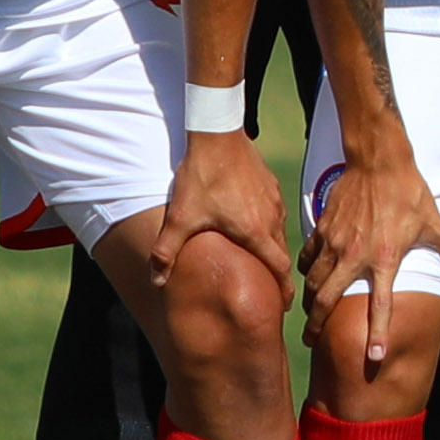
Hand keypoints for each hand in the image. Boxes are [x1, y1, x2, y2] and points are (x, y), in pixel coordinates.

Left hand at [154, 127, 288, 320]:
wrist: (218, 134)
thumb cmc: (202, 176)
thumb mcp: (180, 218)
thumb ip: (167, 252)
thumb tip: (156, 281)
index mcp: (255, 232)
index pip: (279, 269)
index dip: (283, 290)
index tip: (283, 306)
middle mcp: (271, 218)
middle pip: (282, 254)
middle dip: (279, 274)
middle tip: (272, 291)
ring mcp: (274, 201)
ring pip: (280, 233)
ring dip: (274, 249)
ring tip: (262, 260)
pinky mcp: (271, 186)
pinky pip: (276, 214)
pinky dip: (270, 227)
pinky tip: (254, 225)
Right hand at [298, 139, 439, 369]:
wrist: (379, 162)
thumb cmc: (409, 193)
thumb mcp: (435, 224)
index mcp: (385, 259)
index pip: (380, 305)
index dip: (378, 333)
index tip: (374, 357)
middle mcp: (355, 256)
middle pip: (327, 301)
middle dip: (316, 327)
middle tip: (310, 343)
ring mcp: (334, 243)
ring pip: (312, 282)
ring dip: (309, 302)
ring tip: (307, 315)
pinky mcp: (322, 229)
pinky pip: (307, 257)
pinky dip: (305, 271)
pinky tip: (307, 277)